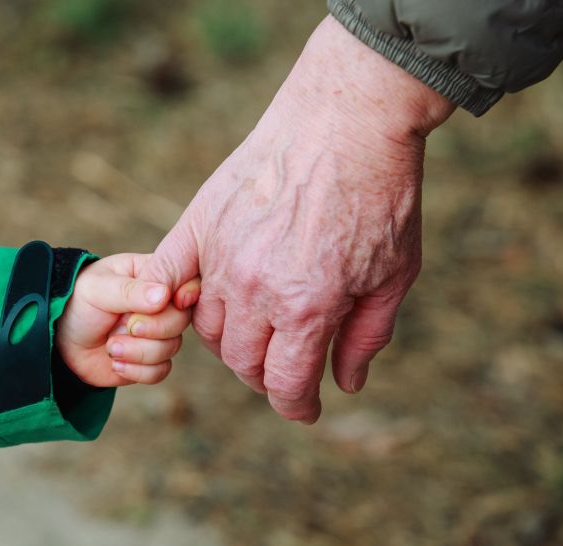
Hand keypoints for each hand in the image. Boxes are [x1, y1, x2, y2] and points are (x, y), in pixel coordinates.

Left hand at [55, 253, 199, 387]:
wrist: (57, 339)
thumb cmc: (76, 302)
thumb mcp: (98, 289)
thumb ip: (130, 291)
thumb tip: (164, 295)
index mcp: (154, 276)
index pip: (187, 282)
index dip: (185, 295)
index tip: (172, 301)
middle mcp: (160, 305)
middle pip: (181, 319)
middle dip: (153, 329)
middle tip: (125, 327)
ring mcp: (156, 334)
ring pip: (171, 348)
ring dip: (139, 352)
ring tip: (111, 346)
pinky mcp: (149, 360)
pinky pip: (161, 371)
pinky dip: (137, 371)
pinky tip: (115, 362)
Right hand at [139, 17, 454, 422]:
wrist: (348, 120)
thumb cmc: (382, 196)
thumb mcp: (395, 275)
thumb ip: (366, 337)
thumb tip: (345, 385)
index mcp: (307, 308)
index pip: (284, 383)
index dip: (296, 406)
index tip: (305, 409)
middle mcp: (256, 289)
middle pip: (241, 362)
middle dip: (265, 377)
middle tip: (283, 369)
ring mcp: (221, 255)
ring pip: (205, 327)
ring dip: (230, 340)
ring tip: (255, 329)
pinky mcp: (200, 224)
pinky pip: (167, 277)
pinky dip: (173, 299)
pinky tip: (187, 304)